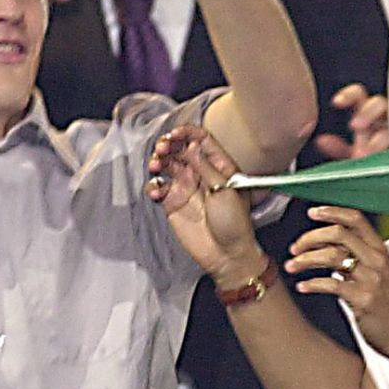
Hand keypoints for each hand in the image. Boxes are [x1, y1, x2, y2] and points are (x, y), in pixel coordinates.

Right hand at [147, 125, 265, 285]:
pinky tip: (156, 190)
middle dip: (169, 145)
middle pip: (180, 150)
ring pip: (167, 166)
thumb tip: (191, 145)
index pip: (201, 140)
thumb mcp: (225, 189)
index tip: (176, 133)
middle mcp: (201, 174)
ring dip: (158, 161)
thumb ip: (206, 166)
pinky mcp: (173, 204)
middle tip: (162, 149)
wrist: (227, 255)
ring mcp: (186, 189)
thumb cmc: (235, 223)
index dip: (188, 133)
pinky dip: (153, 186)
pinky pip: (158, 188)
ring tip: (156, 166)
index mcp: (219, 166)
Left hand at [288, 205, 388, 360]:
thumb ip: (355, 256)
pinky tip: (303, 286)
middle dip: (311, 238)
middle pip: (338, 234)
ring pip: (332, 256)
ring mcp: (371, 279)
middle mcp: (376, 260)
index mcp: (380, 250)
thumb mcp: (378, 273)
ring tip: (292, 266)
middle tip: (295, 248)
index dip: (332, 212)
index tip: (313, 212)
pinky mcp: (363, 299)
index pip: (356, 219)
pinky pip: (331, 285)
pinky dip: (312, 284)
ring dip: (305, 260)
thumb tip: (325, 244)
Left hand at [314, 84, 388, 161]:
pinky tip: (388, 159)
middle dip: (367, 112)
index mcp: (368, 116)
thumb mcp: (353, 157)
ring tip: (366, 153)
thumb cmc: (373, 165)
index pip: (359, 96)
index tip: (336, 102)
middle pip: (379, 104)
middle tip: (355, 126)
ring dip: (379, 138)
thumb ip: (339, 148)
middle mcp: (384, 120)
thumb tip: (322, 141)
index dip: (349, 95)